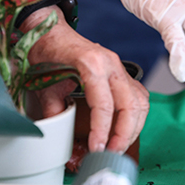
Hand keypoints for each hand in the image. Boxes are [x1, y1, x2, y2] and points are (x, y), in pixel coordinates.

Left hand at [23, 7, 149, 153]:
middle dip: (124, 134)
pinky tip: (125, 130)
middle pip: (130, 105)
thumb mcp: (43, 84)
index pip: (105, 104)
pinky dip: (136, 117)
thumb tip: (60, 138)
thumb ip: (54, 111)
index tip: (97, 148)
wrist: (49, 31)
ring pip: (140, 102)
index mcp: (92, 64)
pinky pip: (139, 97)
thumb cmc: (46, 53)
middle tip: (112, 153)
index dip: (103, 130)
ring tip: (119, 146)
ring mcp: (120, 68)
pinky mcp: (122, 74)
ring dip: (134, 127)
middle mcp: (111, 64)